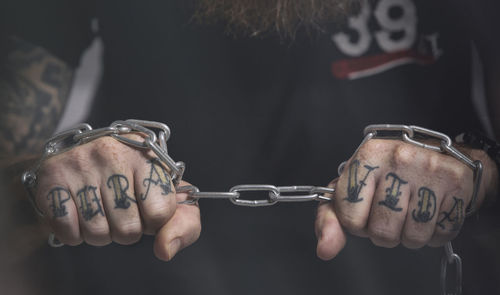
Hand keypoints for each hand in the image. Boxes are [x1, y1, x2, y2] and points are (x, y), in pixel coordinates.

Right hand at [34, 135, 200, 260]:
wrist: (83, 155)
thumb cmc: (134, 180)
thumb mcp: (168, 195)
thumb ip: (185, 225)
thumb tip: (165, 249)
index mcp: (147, 155)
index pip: (161, 213)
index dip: (154, 221)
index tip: (146, 206)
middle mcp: (113, 153)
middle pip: (129, 228)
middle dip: (127, 230)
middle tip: (121, 210)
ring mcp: (80, 163)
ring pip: (98, 233)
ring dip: (101, 234)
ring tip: (102, 211)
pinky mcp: (52, 177)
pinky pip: (69, 232)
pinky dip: (75, 234)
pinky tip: (80, 213)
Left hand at [315, 139, 497, 259]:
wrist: (438, 155)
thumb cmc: (389, 175)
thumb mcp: (353, 188)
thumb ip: (331, 218)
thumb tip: (325, 249)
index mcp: (366, 156)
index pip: (349, 218)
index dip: (357, 223)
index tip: (366, 210)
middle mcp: (397, 158)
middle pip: (381, 232)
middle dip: (385, 233)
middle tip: (392, 212)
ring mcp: (428, 169)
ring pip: (412, 237)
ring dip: (410, 235)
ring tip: (411, 212)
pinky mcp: (455, 183)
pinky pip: (440, 234)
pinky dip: (435, 233)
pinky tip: (432, 212)